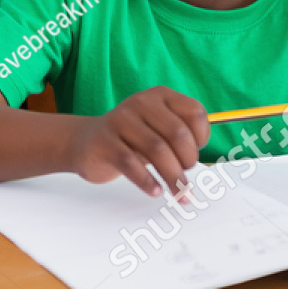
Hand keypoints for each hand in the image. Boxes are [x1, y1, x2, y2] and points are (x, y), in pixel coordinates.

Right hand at [67, 86, 209, 198]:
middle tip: (184, 177)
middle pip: (178, 134)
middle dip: (188, 161)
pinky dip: (148, 182)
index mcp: (159, 96)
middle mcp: (140, 103)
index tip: (193, 155)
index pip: (195, 113)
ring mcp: (120, 120)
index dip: (201, 139)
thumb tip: (200, 160)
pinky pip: (132, 164)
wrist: (86, 141)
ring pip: (157, 150)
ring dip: (173, 177)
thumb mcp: (157, 129)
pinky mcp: (104, 142)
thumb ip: (181, 136)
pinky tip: (155, 191)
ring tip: (179, 193)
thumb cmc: (131, 139)